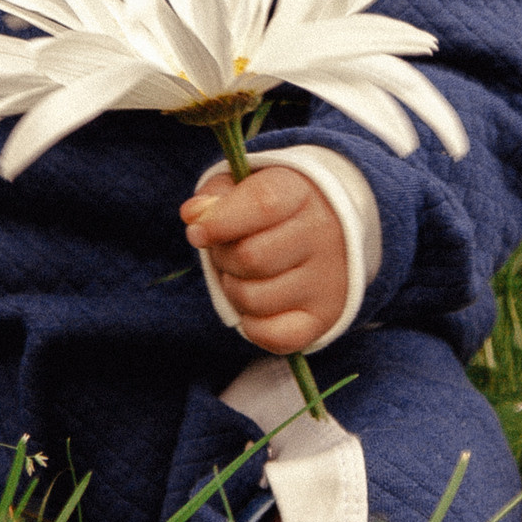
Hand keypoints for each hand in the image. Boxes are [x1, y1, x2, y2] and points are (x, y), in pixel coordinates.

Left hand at [182, 166, 346, 355]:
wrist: (327, 234)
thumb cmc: (273, 209)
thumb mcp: (245, 186)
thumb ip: (215, 196)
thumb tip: (194, 215)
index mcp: (302, 192)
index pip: (263, 203)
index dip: (220, 220)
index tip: (197, 233)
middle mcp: (322, 235)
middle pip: (250, 257)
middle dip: (223, 258)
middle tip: (229, 252)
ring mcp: (327, 280)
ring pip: (252, 299)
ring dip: (234, 290)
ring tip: (246, 275)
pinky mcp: (324, 317)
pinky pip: (271, 335)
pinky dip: (252, 325)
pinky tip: (258, 305)